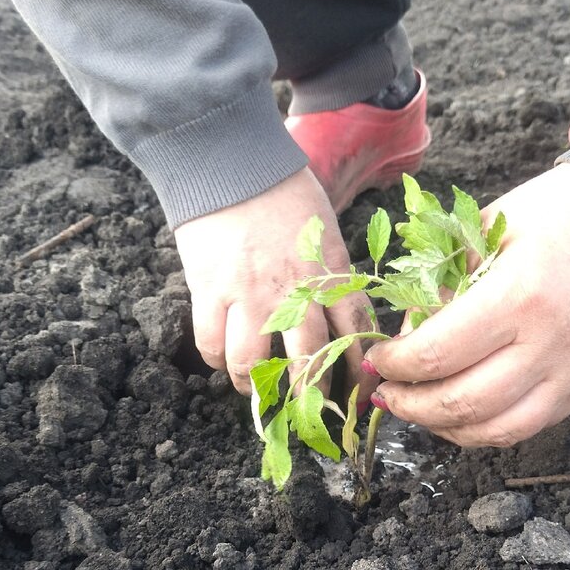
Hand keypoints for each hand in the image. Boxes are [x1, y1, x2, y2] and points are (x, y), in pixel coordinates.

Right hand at [174, 168, 377, 399]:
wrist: (232, 159)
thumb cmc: (284, 190)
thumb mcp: (326, 231)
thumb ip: (333, 274)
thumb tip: (340, 315)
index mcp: (331, 274)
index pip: (356, 335)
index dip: (358, 372)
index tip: (358, 396)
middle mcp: (295, 291)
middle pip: (308, 363)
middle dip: (308, 395)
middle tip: (305, 410)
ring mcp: (250, 294)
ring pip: (253, 363)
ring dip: (254, 385)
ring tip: (254, 388)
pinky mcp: (210, 289)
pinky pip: (211, 343)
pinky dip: (216, 359)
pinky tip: (221, 359)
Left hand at [364, 164, 569, 446]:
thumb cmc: (553, 216)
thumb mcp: (486, 229)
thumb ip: (441, 285)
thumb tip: (402, 341)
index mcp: (519, 293)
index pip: (437, 353)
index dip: (395, 365)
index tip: (378, 360)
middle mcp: (550, 341)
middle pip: (463, 403)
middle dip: (411, 406)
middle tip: (387, 393)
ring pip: (496, 430)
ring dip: (445, 428)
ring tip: (418, 408)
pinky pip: (527, 427)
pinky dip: (484, 429)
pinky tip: (459, 413)